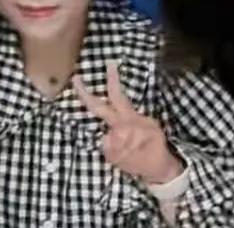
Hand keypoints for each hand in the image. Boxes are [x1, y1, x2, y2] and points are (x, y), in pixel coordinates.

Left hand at [74, 62, 183, 185]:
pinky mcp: (109, 155)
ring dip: (114, 136)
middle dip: (84, 93)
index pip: (117, 95)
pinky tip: (125, 151)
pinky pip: (106, 144)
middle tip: (75, 79)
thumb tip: (119, 118)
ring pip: (104, 131)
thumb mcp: (151, 125)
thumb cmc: (155, 144)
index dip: (112, 79)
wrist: (159, 169)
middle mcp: (117, 128)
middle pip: (97, 107)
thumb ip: (132, 118)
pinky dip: (113, 146)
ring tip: (130, 146)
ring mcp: (111, 142)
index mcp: (129, 118)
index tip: (109, 65)